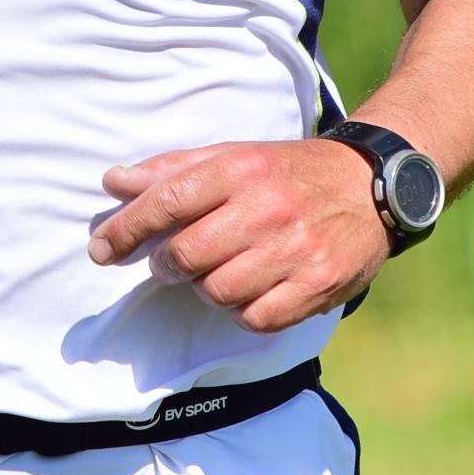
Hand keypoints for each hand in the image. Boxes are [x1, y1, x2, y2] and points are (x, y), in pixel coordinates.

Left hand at [88, 139, 387, 333]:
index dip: (125, 230)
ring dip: (209, 286)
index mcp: (241, 169)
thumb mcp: (234, 156)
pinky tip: (254, 288)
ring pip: (217, 292)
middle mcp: (268, 208)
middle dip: (168, 265)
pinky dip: (245, 310)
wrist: (372, 186)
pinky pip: (255, 318)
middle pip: (186, 256)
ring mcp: (295, 250)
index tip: (102, 248)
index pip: (166, 201)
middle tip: (174, 261)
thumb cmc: (288, 173)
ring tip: (224, 269)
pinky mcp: (317, 285)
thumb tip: (112, 183)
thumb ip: (172, 171)